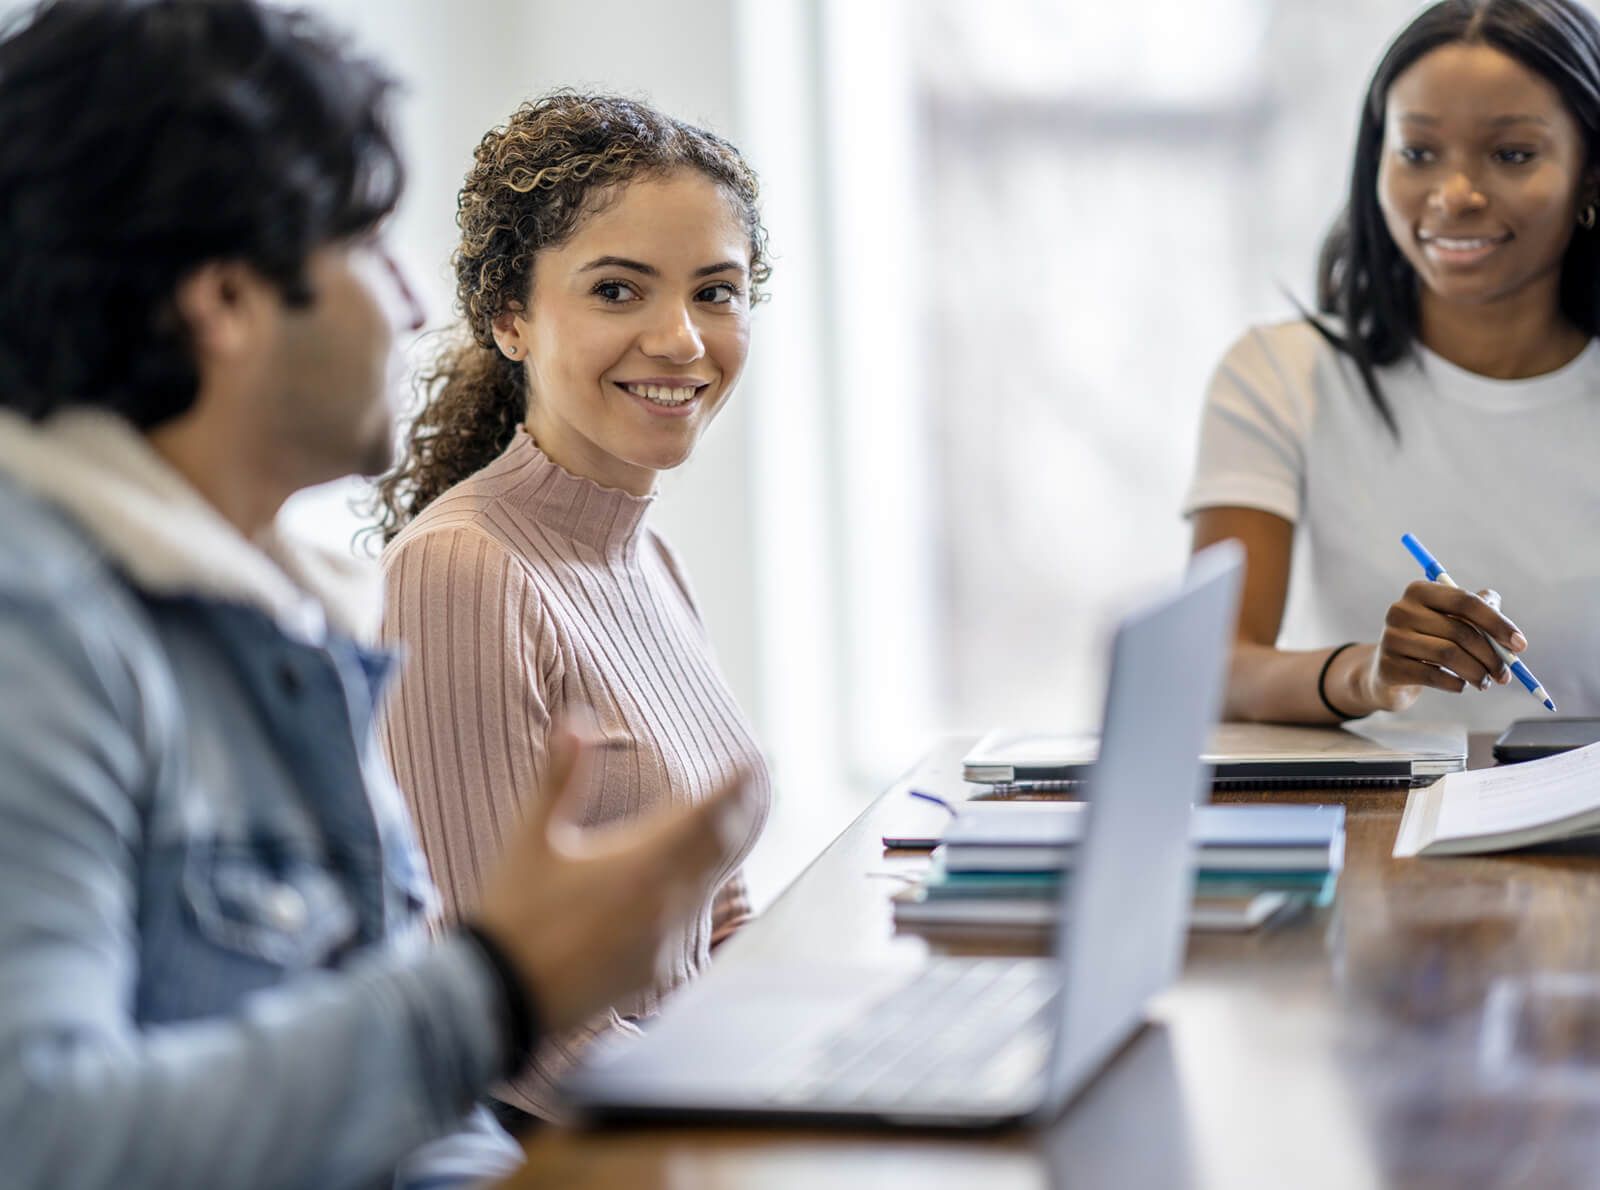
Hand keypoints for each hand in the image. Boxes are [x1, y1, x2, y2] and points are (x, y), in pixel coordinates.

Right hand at [471, 717, 756, 1033]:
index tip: (751, 763)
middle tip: (756, 783)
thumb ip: (562, 777)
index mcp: (640, 865)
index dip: (733, 787)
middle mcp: (665, 904)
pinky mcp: (657, 972)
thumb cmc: (514, 914)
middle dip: (739, 812)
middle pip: (720, 849)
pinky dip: (697, 891)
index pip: (706, 816)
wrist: (498, 1000)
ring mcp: (665, 943)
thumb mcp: (532, 838)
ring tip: (731, 821)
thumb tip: (576, 721)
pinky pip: (689, 922)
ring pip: (709, 886)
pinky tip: (688, 881)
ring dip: (722, 851)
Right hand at [1360, 580, 1528, 710]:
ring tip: (1485, 683)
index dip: (1497, 623)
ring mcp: (1391, 638)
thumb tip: (1507, 624)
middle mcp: (1401, 610)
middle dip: (1491, 656)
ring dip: (1477, 672)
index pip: (1465, 602)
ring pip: (1448, 654)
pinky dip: (1456, 683)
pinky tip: (1460, 685)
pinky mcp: (1389, 667)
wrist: (1388, 672)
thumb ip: (1479, 612)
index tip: (1520, 645)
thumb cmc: (1429, 642)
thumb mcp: (1452, 621)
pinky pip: (1434, 675)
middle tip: (1505, 674)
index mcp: (1419, 591)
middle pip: (1460, 631)